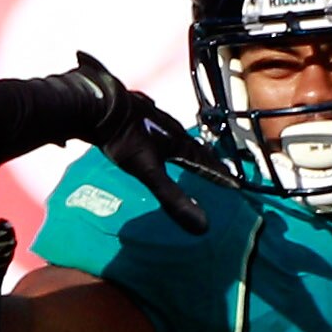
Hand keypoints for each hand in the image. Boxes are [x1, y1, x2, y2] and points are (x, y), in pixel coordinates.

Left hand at [65, 52, 232, 236]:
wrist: (97, 105)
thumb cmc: (124, 139)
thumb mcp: (150, 172)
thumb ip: (173, 198)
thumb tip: (202, 226)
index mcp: (176, 141)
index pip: (204, 161)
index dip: (218, 174)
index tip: (234, 183)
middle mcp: (168, 126)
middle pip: (192, 145)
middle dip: (204, 159)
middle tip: (215, 168)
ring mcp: (149, 117)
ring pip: (173, 132)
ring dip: (183, 144)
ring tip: (187, 151)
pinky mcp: (133, 112)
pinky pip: (153, 124)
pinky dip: (160, 132)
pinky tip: (152, 132)